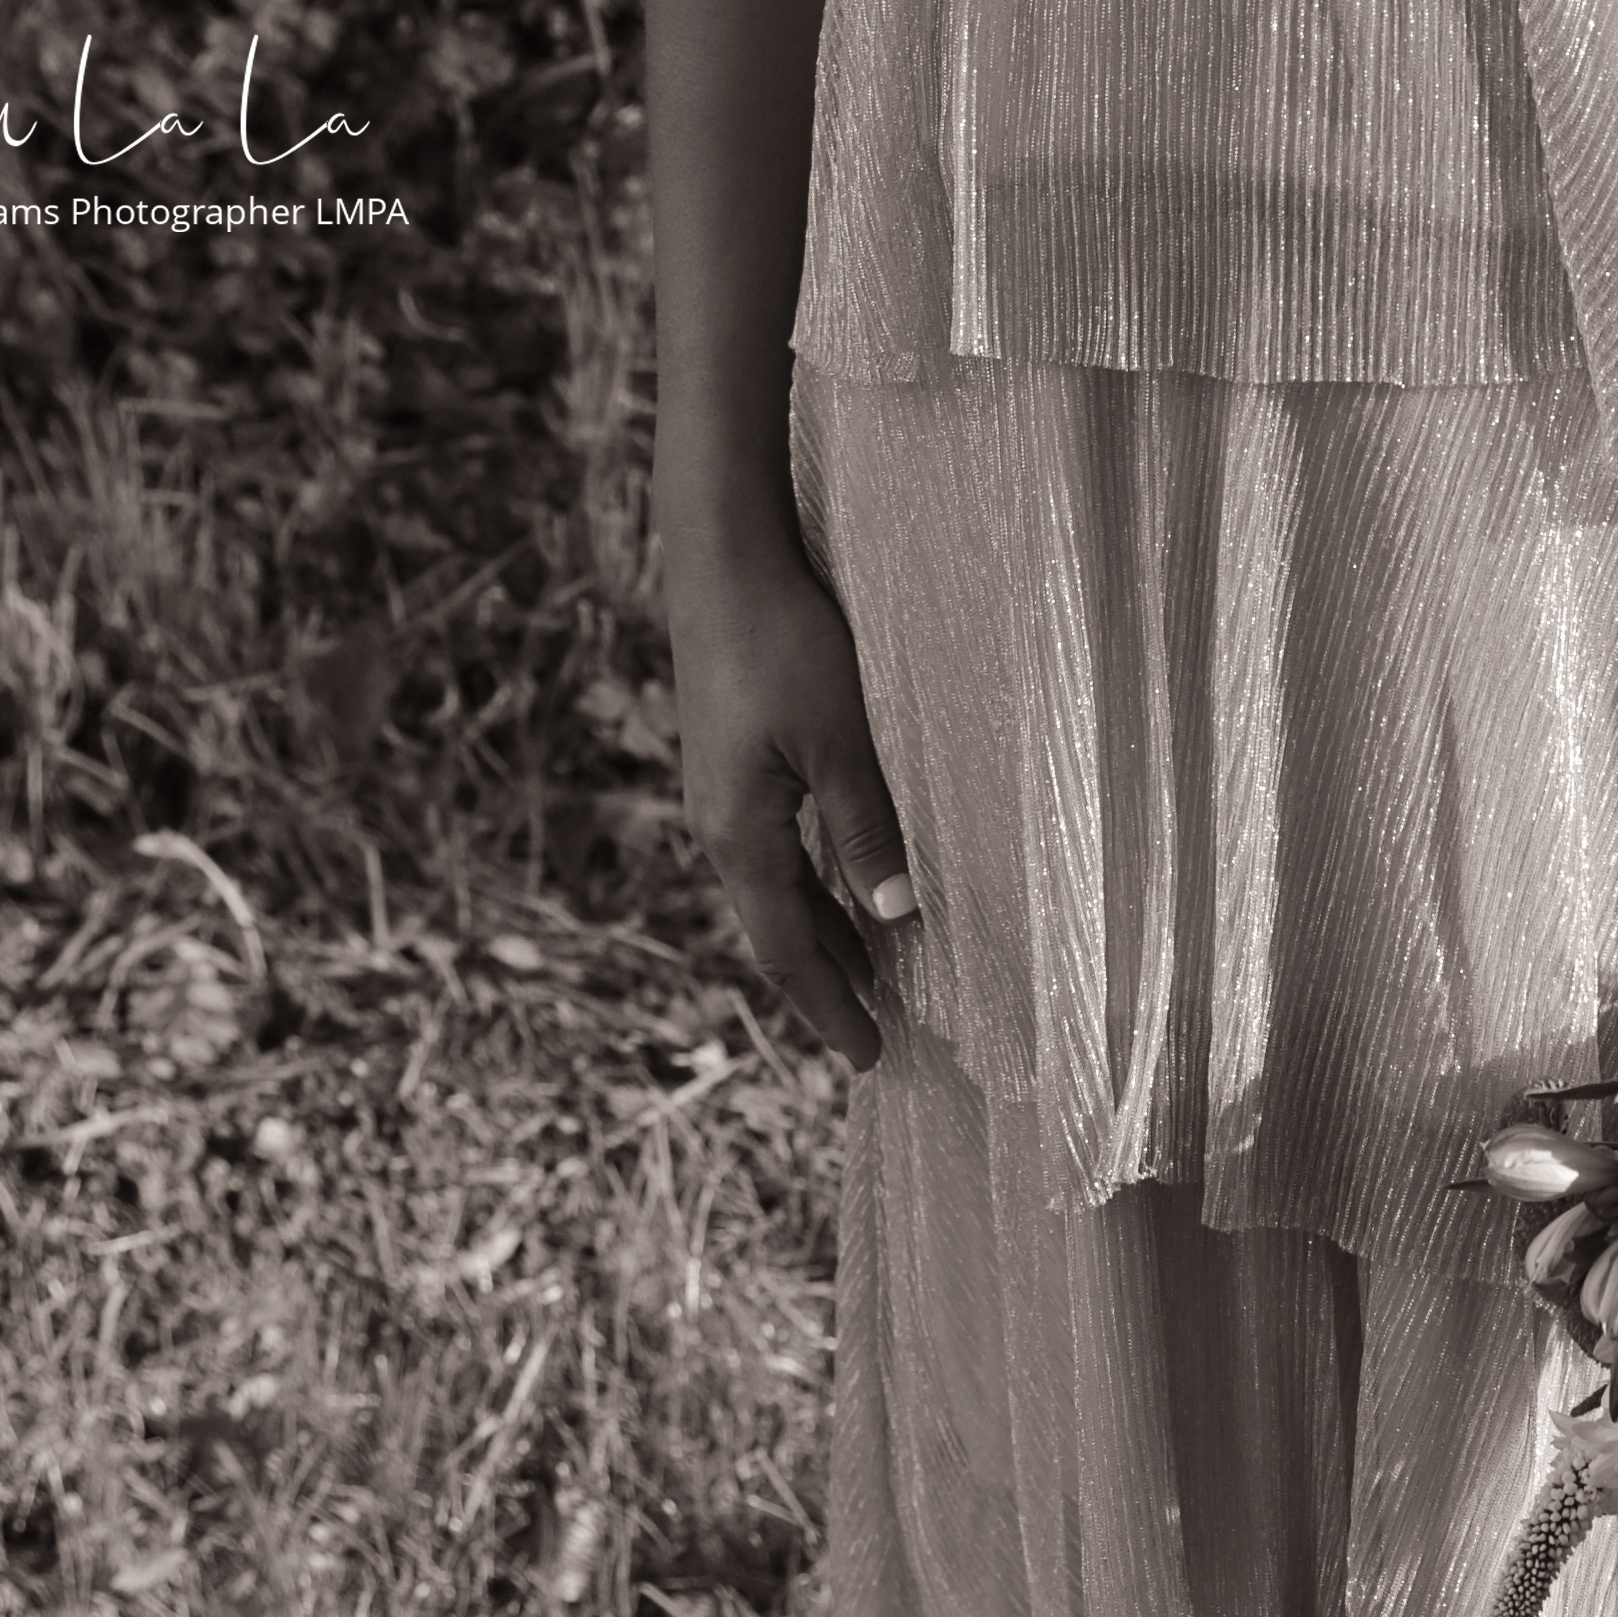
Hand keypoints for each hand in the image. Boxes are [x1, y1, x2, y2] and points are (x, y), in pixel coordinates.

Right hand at [669, 543, 917, 1070]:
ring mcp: (722, 793)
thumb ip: (866, 827)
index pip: (788, 950)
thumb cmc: (783, 642)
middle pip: (778, 930)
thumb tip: (896, 914)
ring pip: (777, 888)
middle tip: (877, 1033)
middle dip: (828, 984)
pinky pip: (775, 847)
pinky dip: (813, 883)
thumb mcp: (838, 740)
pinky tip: (844, 878)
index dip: (830, 1006)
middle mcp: (721, 826)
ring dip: (823, 933)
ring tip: (872, 972)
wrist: (721, 559)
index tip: (870, 1057)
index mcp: (740, 836)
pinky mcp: (733, 758)